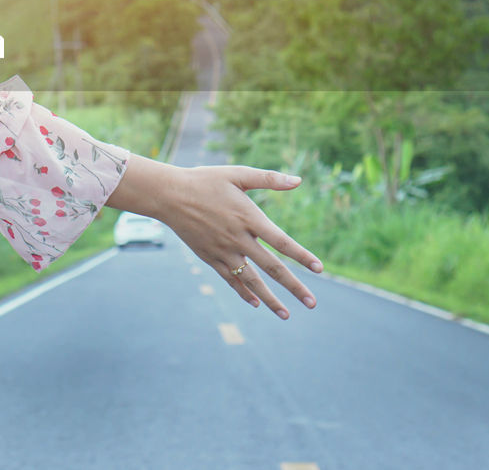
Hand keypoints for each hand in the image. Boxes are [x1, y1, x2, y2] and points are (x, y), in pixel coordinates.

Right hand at [107, 155, 322, 318]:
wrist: (169, 195)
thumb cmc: (205, 180)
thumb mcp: (237, 173)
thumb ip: (268, 178)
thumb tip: (298, 181)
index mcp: (249, 216)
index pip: (281, 241)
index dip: (301, 255)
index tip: (319, 268)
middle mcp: (238, 238)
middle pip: (271, 267)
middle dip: (294, 287)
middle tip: (312, 303)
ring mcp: (223, 251)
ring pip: (251, 280)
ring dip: (270, 299)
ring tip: (286, 314)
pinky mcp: (210, 258)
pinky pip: (230, 280)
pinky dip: (244, 292)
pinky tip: (256, 303)